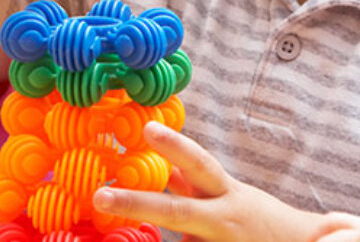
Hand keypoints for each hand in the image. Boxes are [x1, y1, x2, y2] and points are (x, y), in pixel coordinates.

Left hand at [91, 121, 359, 241]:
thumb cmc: (258, 221)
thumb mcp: (230, 196)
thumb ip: (194, 185)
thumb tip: (163, 168)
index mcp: (229, 195)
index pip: (199, 166)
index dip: (174, 147)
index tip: (147, 129)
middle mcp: (225, 218)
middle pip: (179, 210)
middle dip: (138, 203)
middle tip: (101, 196)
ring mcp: (222, 241)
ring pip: (184, 240)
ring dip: (163, 234)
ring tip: (131, 216)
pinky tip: (174, 241)